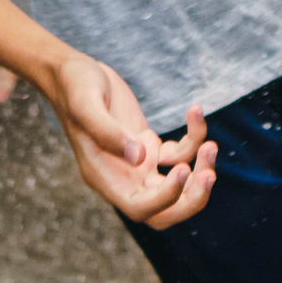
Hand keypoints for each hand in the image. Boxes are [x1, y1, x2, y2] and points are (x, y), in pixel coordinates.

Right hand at [49, 53, 216, 229]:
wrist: (70, 72)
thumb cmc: (75, 86)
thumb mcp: (86, 103)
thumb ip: (108, 132)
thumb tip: (139, 158)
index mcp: (104, 177)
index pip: (140, 208)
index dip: (166, 197)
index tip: (183, 169)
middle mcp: (122, 177)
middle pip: (163, 211)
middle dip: (191, 199)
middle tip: (210, 174)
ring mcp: (137, 164)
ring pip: (177, 185)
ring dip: (199, 169)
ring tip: (210, 145)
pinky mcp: (148, 146)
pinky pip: (178, 153)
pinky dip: (193, 138)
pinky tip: (195, 111)